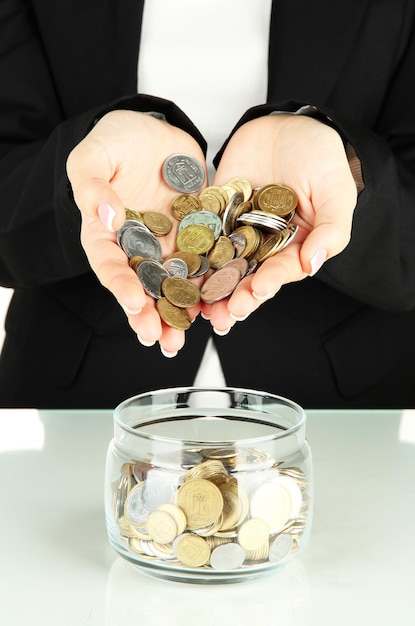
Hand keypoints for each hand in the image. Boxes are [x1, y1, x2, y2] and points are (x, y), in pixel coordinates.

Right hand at [66, 110, 206, 353]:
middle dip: (152, 315)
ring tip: (190, 336)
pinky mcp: (197, 234)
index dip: (120, 284)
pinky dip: (213, 283)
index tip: (134, 303)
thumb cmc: (114, 142)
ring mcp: (168, 244)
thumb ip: (91, 185)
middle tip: (162, 340)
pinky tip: (222, 301)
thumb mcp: (92, 156)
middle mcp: (138, 247)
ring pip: (175, 284)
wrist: (153, 131)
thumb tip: (106, 215)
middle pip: (143, 286)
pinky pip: (206, 261)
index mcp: (106, 233)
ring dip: (183, 311)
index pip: (110, 264)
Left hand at [203, 114, 357, 332]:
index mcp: (294, 247)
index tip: (257, 291)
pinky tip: (176, 271)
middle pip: (247, 277)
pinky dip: (189, 254)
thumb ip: (331, 229)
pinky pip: (200, 236)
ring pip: (221, 266)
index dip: (269, 283)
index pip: (281, 271)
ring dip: (209, 289)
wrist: (287, 125)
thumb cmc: (320, 157)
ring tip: (198, 308)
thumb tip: (315, 264)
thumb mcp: (335, 191)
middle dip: (234, 298)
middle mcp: (264, 246)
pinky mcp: (214, 216)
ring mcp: (237, 232)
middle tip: (222, 317)